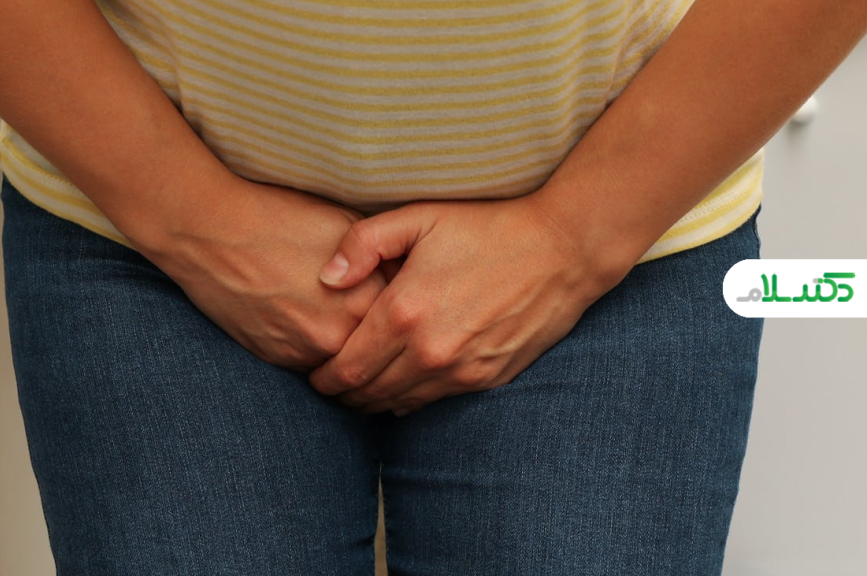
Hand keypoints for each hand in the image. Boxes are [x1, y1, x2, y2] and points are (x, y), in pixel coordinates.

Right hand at [138, 176, 387, 369]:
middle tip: (379, 320)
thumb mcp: (346, 225)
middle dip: (383, 335)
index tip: (403, 299)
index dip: (404, 305)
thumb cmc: (279, 217)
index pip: (405, 316)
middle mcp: (341, 332)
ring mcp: (308, 351)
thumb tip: (407, 279)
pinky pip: (314, 367)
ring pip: (348, 363)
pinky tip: (311, 325)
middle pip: (380, 347)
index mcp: (366, 295)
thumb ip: (381, 258)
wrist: (212, 231)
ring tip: (339, 320)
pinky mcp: (279, 360)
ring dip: (350, 349)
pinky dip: (319, 353)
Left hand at [308, 195, 617, 413]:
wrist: (562, 250)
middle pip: (367, 395)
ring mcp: (460, 371)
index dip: (322, 378)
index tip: (313, 373)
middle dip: (342, 394)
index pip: (345, 370)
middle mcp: (429, 352)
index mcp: (404, 313)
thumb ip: (363, 244)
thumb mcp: (419, 218)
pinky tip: (401, 383)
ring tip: (360, 387)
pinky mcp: (486, 380)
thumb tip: (326, 278)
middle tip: (330, 383)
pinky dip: (409, 398)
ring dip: (373, 401)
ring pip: (398, 405)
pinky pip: (433, 403)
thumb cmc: (487, 227)